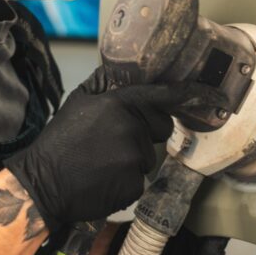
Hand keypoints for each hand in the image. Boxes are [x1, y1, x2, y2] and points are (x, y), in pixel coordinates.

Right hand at [4, 68, 212, 232]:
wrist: (43, 183)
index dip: (190, 94)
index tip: (212, 95)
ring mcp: (134, 158)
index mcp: (119, 103)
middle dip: (147, 132)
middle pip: (162, 128)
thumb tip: (128, 69)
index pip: (164, 96)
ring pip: (150, 155)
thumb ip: (107, 83)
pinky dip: (126, 180)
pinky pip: (141, 179)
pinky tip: (104, 178)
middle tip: (114, 139)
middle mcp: (131, 128)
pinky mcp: (134, 184)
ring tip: (103, 161)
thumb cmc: (60, 141)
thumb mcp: (79, 101)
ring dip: (133, 158)